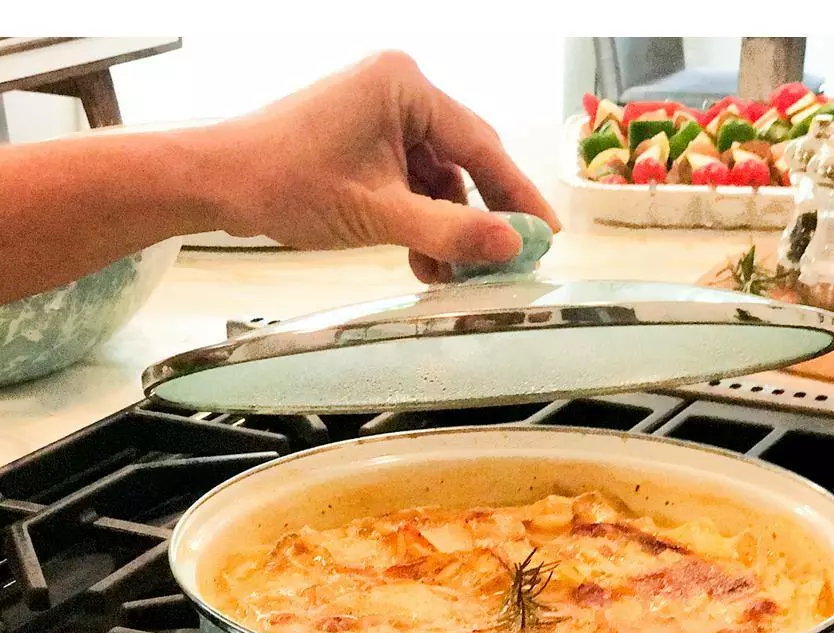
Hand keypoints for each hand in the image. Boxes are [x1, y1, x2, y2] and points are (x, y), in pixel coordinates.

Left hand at [206, 51, 560, 282]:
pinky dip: (420, 223)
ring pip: (439, 181)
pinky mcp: (367, 143)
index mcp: (405, 88)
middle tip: (508, 260)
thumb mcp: (378, 214)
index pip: (481, 146)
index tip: (546, 234)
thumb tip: (512, 246)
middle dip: (481, 217)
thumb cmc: (288, 185)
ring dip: (447, 229)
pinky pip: (412, 185)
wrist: (219, 184)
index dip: (517, 195)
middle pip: (464, 162)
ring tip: (453, 275)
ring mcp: (382, 117)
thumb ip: (449, 231)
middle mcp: (400, 93)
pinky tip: (425, 260)